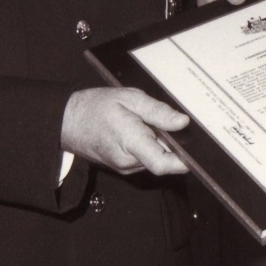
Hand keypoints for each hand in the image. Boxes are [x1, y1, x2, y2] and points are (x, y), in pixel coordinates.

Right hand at [60, 87, 189, 175]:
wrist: (69, 121)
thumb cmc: (96, 108)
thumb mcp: (130, 99)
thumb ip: (158, 112)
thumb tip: (182, 122)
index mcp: (130, 142)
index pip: (162, 163)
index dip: (183, 161)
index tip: (196, 152)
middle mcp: (129, 161)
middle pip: (163, 159)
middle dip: (172, 143)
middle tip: (170, 122)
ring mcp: (126, 167)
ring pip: (155, 158)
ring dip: (159, 143)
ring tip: (148, 122)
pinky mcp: (124, 167)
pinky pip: (145, 158)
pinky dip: (149, 146)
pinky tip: (142, 130)